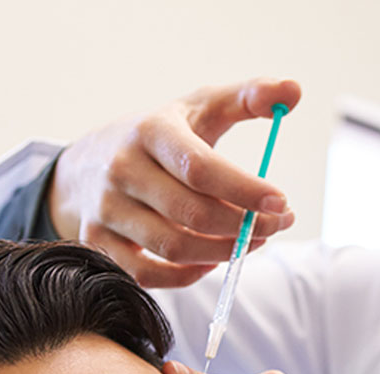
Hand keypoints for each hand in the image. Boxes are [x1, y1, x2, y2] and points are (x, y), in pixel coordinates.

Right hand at [48, 78, 300, 288]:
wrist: (85, 166)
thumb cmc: (160, 138)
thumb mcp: (198, 109)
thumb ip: (246, 98)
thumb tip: (293, 90)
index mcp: (150, 132)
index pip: (201, 168)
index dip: (245, 190)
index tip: (282, 202)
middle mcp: (122, 170)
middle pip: (191, 213)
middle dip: (243, 226)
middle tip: (276, 226)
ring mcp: (107, 210)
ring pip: (174, 248)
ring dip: (222, 253)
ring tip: (250, 242)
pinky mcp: (99, 243)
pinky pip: (149, 275)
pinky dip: (186, 276)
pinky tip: (210, 261)